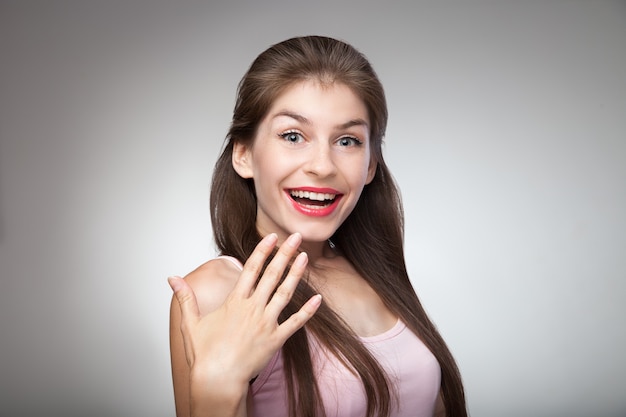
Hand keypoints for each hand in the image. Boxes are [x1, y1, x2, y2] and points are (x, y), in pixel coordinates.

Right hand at [168, 232, 321, 388]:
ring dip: (296, 274)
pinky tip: (317, 298)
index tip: (272, 237)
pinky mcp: (276, 340)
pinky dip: (307, 311)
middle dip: (285, 253)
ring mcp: (266, 323)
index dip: (263, 250)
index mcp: (234, 302)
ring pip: (285, 293)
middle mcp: (252, 309)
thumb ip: (185, 297)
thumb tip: (172, 278)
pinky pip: (295, 322)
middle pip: (272, 275)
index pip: (251, 269)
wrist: (218, 381)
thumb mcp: (191, 323)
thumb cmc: (204, 355)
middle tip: (295, 237)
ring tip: (305, 256)